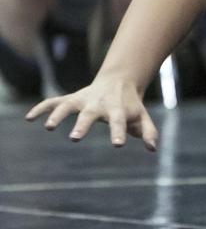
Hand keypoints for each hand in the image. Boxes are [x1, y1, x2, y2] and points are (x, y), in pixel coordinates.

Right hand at [25, 77, 157, 150]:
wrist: (119, 80)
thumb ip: (148, 131)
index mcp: (118, 109)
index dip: (119, 132)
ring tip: (49, 127)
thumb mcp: (141, 116)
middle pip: (89, 114)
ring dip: (58, 114)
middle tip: (74, 139)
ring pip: (67, 105)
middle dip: (82, 125)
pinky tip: (30, 118)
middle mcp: (98, 104)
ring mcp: (83, 100)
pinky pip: (53, 102)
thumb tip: (153, 148)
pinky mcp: (71, 99)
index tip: (118, 144)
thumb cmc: (131, 105)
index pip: (119, 121)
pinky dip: (42, 108)